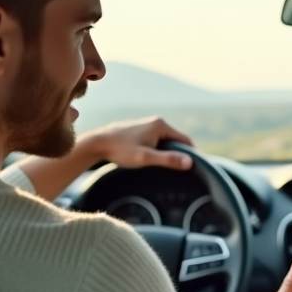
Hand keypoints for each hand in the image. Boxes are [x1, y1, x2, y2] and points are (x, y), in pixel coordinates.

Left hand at [80, 116, 194, 170]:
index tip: (194, 167)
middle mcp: (156, 121)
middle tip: (178, 169)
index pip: (185, 139)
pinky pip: (156, 139)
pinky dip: (158, 149)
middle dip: (178, 153)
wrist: (97, 143)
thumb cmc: (121, 150)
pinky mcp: (140, 129)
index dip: (191, 153)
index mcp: (161, 125)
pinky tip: (152, 159)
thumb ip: (168, 159)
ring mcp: (147, 124)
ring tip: (165, 166)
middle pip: (176, 139)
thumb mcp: (146, 158)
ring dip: (167, 151)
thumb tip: (189, 162)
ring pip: (166, 140)